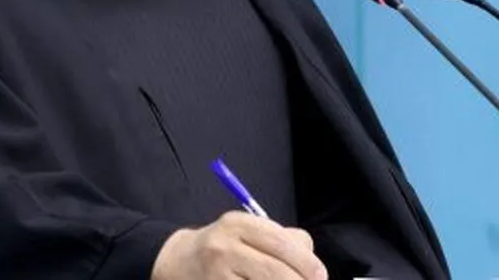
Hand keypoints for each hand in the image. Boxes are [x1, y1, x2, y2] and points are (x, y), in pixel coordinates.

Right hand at [152, 211, 327, 279]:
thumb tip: (314, 268)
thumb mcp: (248, 232)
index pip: (282, 243)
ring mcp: (216, 274)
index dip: (307, 263)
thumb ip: (282, 241)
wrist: (177, 262)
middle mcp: (224, 247)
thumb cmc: (224, 247)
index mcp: (239, 224)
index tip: (321, 276)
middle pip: (275, 271)